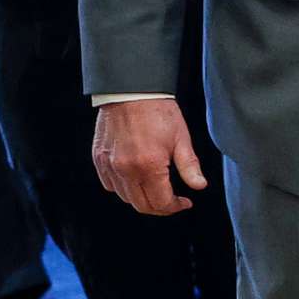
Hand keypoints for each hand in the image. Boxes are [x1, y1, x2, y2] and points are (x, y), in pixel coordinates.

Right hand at [92, 96, 206, 215]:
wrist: (131, 91)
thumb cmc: (158, 111)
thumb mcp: (181, 138)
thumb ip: (190, 166)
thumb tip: (199, 186)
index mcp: (149, 166)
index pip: (161, 202)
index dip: (175, 207)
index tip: (185, 202)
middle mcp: (126, 169)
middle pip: (142, 205)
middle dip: (160, 207)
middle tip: (172, 201)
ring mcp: (110, 165)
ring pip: (125, 197)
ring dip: (142, 199)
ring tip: (155, 189)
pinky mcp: (99, 159)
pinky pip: (109, 184)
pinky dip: (123, 188)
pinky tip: (135, 179)